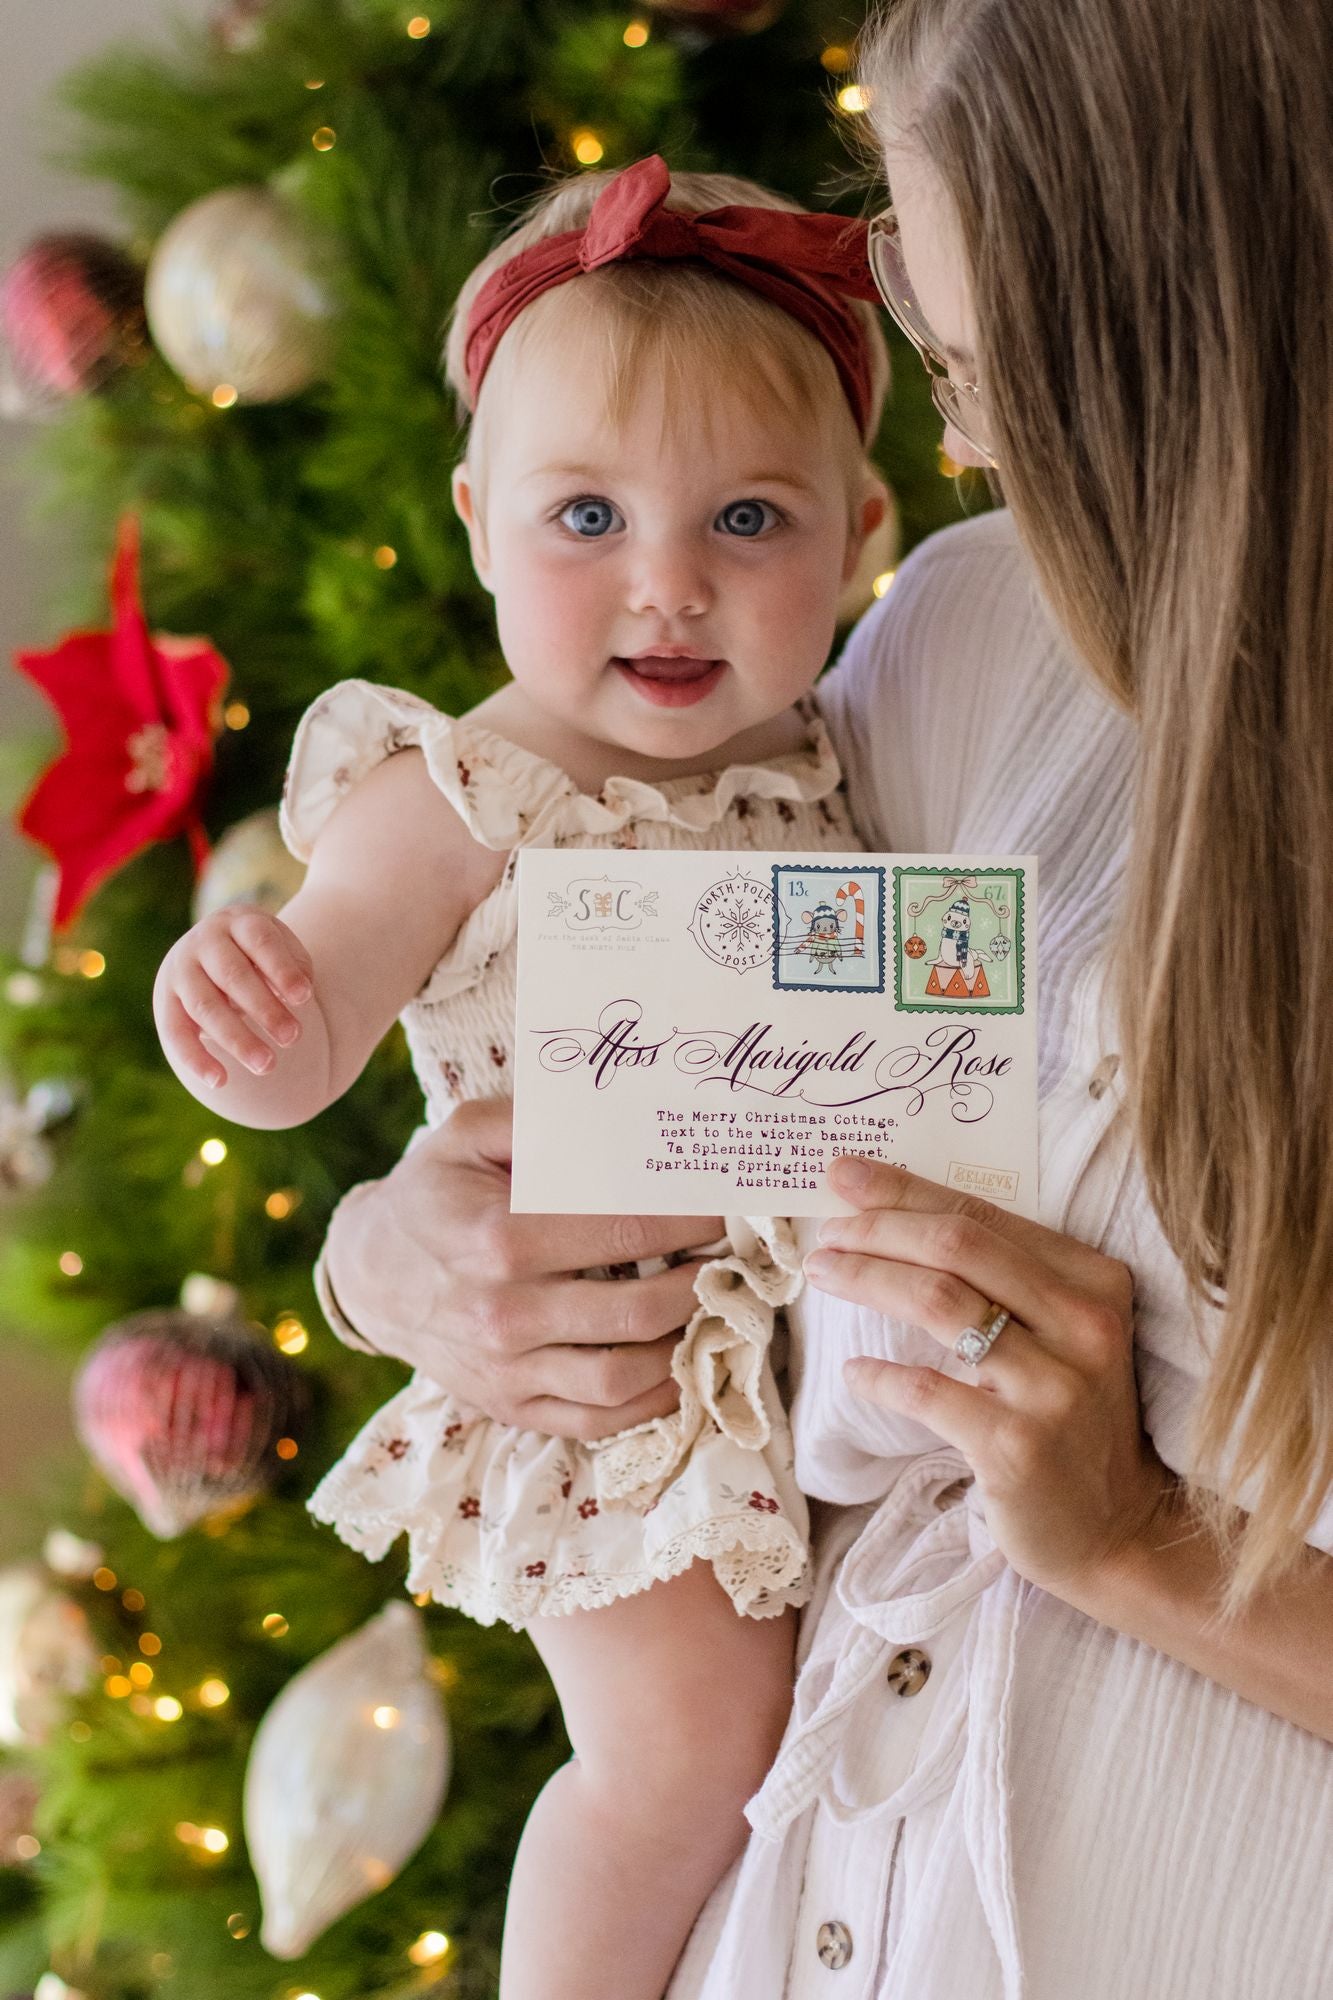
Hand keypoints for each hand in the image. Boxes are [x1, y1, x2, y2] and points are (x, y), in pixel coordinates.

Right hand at [155, 907, 314, 1088]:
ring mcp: (182, 970)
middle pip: (233, 975)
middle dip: (264, 1009)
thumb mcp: (283, 949)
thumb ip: (293, 967)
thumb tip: (296, 995)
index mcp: (239, 921)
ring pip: (205, 1006)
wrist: (215, 949)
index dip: (281, 969)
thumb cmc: (263, 955)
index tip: (305, 997)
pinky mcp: (166, 1000)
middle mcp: (206, 941)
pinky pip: (175, 1032)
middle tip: (293, 1038)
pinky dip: (195, 1059)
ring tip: (267, 1066)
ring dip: (236, 1038)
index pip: (260, 941)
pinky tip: (220, 1081)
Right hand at [323, 1097, 723, 1440]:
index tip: (730, 1205)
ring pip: (628, 1378)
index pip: (626, 1230)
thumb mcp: (469, 1133)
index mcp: (499, 1238)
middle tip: (737, 1259)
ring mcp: (508, 1372)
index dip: (692, 1218)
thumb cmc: (432, 1192)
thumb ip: (540, 1122)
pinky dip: (653, 1400)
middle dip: (706, 1283)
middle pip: (642, 1311)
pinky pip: (600, 1421)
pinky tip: (679, 1361)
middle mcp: (505, 1313)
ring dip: (687, 1345)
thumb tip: (623, 1124)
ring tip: (716, 1308)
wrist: (370, 1275)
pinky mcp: (512, 1408)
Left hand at [803, 1155, 1174, 1608]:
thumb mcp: (1061, 1337)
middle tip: (824, 1232)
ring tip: (823, 1274)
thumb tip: (892, 1220)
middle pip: (957, 1246)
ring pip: (940, 1303)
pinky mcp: (1018, 1447)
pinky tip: (856, 1373)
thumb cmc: (1072, 1421)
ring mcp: (1054, 1387)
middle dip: (878, 1228)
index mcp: (1095, 1281)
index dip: (905, 1190)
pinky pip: (928, 1391)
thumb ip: (1002, 1281)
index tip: (844, 1175)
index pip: (983, 1215)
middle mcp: (1085, 1325)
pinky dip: (880, 1377)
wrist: (1118, 1531)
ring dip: (868, 1279)